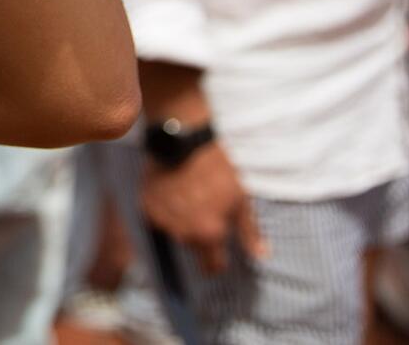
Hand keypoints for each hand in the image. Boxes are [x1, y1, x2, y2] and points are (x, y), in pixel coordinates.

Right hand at [141, 141, 267, 276]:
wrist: (182, 141)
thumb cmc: (217, 169)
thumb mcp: (241, 198)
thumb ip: (249, 231)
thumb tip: (262, 255)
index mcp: (209, 234)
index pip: (212, 267)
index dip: (218, 261)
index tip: (221, 252)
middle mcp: (183, 234)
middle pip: (194, 248)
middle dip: (201, 236)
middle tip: (206, 211)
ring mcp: (162, 221)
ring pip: (176, 233)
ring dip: (183, 224)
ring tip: (190, 198)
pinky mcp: (147, 207)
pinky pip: (159, 218)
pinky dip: (166, 210)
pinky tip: (174, 192)